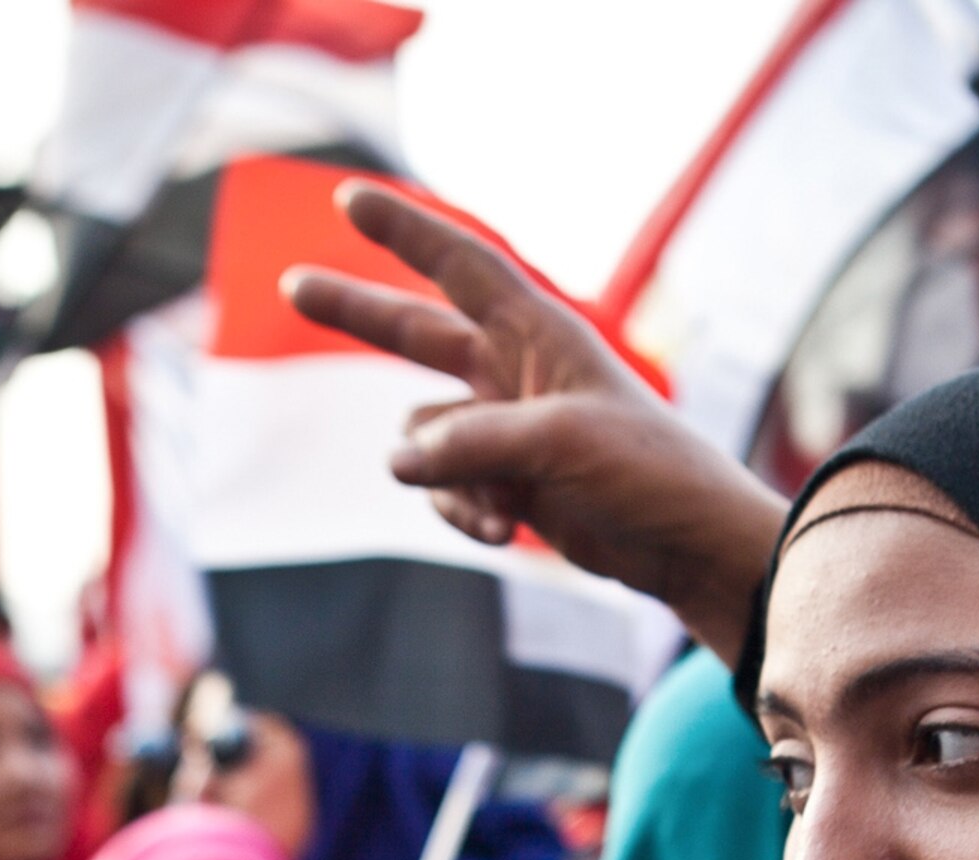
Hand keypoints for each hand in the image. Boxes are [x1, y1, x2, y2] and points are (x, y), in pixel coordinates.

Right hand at [285, 181, 789, 664]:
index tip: (347, 196)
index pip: (459, 265)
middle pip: (414, 331)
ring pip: (423, 438)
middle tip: (292, 282)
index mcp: (538, 333)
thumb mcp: (557, 443)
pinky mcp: (505, 481)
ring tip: (498, 503)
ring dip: (445, 477)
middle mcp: (514, 371)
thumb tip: (397, 461)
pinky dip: (463, 510)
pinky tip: (503, 529)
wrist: (687, 545)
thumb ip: (469, 443)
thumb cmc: (645, 471)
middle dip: (356, 312)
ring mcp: (505, 428)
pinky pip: (445, 486)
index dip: (403, 230)